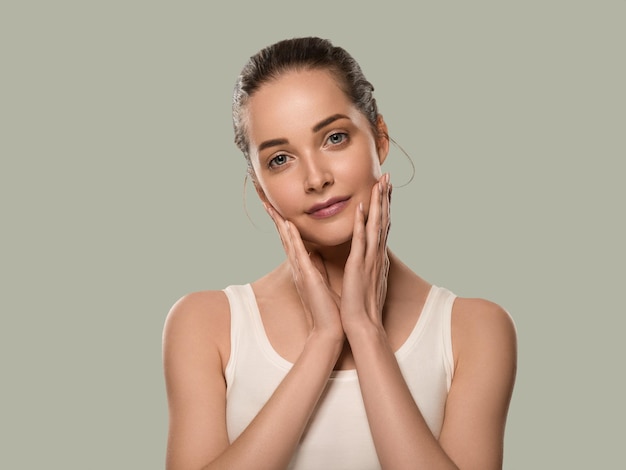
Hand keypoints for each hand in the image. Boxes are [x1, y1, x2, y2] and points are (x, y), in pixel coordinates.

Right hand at [264, 204, 343, 340]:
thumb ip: (316, 265)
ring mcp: (300, 270)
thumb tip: (314, 252)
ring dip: (278, 221)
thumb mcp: (321, 281)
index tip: (275, 204)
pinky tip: (287, 225)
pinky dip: (292, 238)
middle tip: (263, 197)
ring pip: (286, 240)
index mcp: (303, 266)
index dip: (282, 220)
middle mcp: (298, 266)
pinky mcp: (307, 276)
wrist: (330, 330)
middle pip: (283, 235)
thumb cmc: (328, 308)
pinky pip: (298, 253)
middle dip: (274, 215)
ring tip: (269, 205)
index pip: (290, 238)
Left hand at [340, 173, 391, 334]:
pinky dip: (362, 223)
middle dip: (385, 197)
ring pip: (376, 225)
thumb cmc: (361, 306)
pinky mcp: (359, 265)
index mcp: (376, 258)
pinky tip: (362, 207)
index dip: (384, 207)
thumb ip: (364, 265)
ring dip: (378, 203)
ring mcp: (370, 259)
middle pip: (383, 220)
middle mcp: (377, 255)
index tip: (384, 189)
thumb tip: (362, 257)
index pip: (382, 227)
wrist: (362, 325)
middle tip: (387, 176)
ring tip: (379, 183)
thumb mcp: (364, 280)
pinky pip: (361, 240)